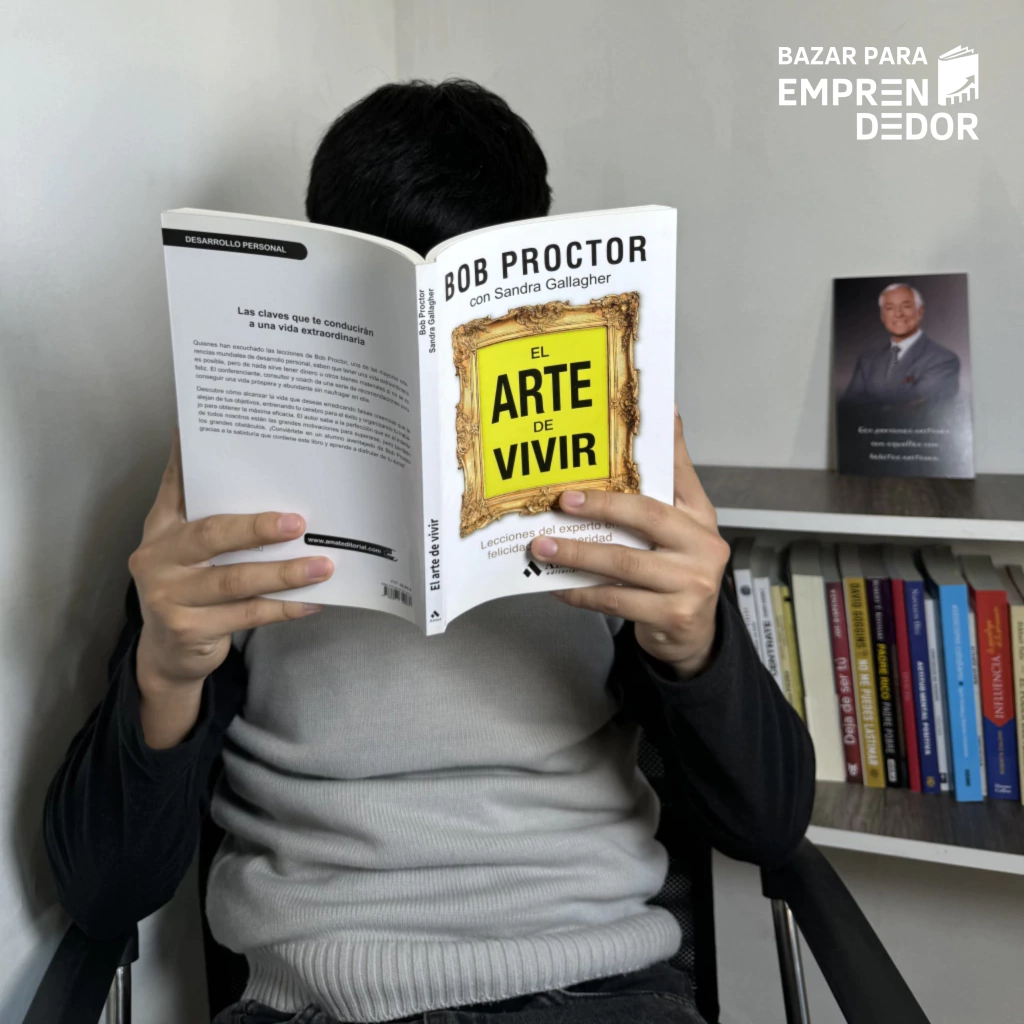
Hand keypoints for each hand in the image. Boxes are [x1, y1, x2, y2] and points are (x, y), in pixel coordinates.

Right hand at [129, 432, 333, 745]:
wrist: (167, 655)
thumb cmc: (189, 589)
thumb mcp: (185, 549)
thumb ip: (206, 512)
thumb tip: (250, 468)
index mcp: (161, 529)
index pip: (177, 485)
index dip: (190, 458)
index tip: (218, 432)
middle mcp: (157, 558)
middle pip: (212, 536)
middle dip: (258, 528)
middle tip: (298, 522)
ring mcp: (168, 596)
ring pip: (235, 581)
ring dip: (284, 573)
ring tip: (323, 566)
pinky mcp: (186, 630)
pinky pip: (247, 615)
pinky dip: (284, 608)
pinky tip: (314, 601)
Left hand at [530, 409, 728, 677]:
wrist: (695, 632)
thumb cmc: (679, 569)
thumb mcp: (682, 523)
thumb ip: (670, 475)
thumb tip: (666, 412)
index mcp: (701, 517)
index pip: (677, 476)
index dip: (651, 454)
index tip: (609, 443)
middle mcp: (703, 547)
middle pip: (646, 517)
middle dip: (600, 507)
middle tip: (561, 502)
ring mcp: (691, 584)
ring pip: (624, 564)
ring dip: (577, 554)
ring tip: (543, 546)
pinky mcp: (673, 616)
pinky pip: (615, 601)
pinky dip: (580, 592)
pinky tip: (556, 584)